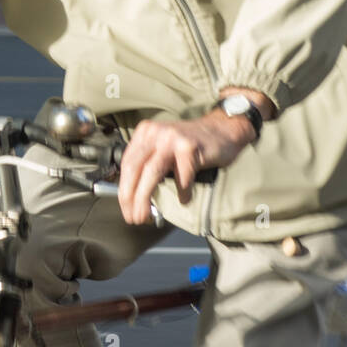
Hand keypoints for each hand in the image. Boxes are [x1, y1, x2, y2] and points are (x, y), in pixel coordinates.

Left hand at [117, 111, 253, 225]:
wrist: (223, 129)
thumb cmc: (192, 146)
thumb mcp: (164, 149)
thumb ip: (149, 165)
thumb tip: (134, 198)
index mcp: (146, 133)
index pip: (127, 163)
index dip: (123, 189)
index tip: (126, 208)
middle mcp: (156, 133)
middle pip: (135, 168)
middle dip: (130, 197)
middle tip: (133, 217)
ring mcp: (172, 138)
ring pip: (152, 172)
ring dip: (145, 198)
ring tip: (146, 217)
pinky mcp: (190, 146)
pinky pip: (182, 177)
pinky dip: (182, 192)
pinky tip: (184, 199)